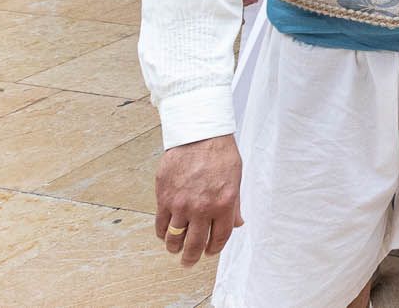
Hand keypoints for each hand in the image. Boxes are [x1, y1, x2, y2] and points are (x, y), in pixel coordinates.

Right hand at [155, 134, 242, 266]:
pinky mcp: (164, 198)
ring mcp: (181, 205)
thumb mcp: (236, 178)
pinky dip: (162, 233)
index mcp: (224, 204)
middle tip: (188, 262)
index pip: (219, 238)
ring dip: (174, 248)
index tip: (209, 252)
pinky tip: (164, 234)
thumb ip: (235, 204)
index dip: (214, 249)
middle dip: (191, 257)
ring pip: (174, 238)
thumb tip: (237, 224)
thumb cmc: (220, 154)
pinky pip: (160, 224)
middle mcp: (202, 208)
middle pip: (194, 244)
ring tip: (175, 249)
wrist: (198, 135)